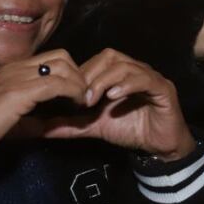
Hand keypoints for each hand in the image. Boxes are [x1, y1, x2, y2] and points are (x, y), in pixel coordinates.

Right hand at [0, 49, 86, 162]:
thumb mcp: (7, 122)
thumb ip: (29, 120)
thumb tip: (48, 125)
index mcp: (10, 71)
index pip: (51, 58)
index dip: (71, 75)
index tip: (78, 96)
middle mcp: (14, 68)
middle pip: (62, 56)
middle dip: (79, 75)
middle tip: (84, 98)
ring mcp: (15, 77)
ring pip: (62, 65)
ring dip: (79, 84)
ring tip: (82, 104)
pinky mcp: (17, 93)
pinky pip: (56, 84)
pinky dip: (73, 93)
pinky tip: (75, 108)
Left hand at [38, 49, 194, 160]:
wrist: (159, 147)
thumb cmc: (129, 130)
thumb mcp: (93, 126)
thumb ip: (69, 124)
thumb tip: (39, 128)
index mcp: (119, 74)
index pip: (97, 60)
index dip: (81, 73)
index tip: (69, 94)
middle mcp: (135, 69)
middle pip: (110, 56)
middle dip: (92, 74)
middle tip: (81, 97)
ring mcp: (150, 77)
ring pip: (125, 65)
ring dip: (106, 80)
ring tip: (94, 100)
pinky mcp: (163, 89)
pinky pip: (145, 79)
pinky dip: (128, 85)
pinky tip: (114, 97)